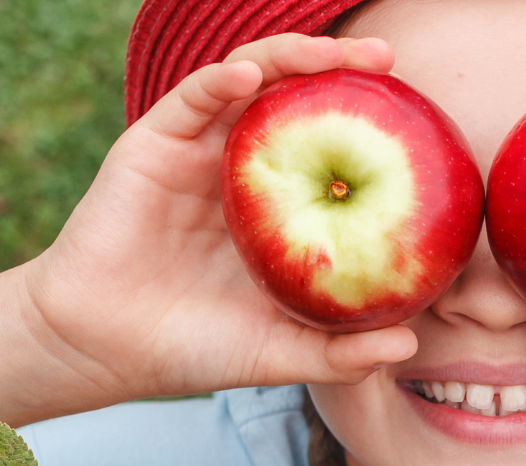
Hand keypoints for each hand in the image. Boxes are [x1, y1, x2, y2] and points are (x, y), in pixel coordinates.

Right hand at [22, 34, 416, 401]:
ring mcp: (199, 151)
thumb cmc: (192, 348)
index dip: (372, 124)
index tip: (424, 118)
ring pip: (250, 80)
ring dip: (292, 55)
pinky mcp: (153, 144)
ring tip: (333, 53)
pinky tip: (251, 73)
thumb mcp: (279, 352)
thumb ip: (340, 352)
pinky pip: (192, 97)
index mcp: (277, 204)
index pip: (331, 145)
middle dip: (342, 66)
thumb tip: (411, 345)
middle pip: (297, 98)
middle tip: (387, 58)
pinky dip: (223, 77)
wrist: (101, 349)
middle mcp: (242, 167)